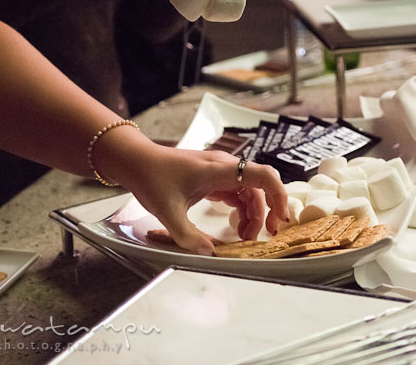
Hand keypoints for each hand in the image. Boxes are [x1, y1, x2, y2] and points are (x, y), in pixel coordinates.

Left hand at [120, 145, 287, 255]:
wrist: (136, 161)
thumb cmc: (152, 178)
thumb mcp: (167, 211)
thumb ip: (187, 236)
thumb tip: (209, 254)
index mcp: (219, 170)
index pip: (262, 175)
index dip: (279, 195)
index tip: (280, 219)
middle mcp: (225, 168)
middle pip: (260, 187)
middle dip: (267, 212)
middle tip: (264, 236)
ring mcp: (221, 172)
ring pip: (250, 192)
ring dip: (254, 214)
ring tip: (246, 237)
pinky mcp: (214, 178)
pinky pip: (238, 193)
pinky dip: (242, 210)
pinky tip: (236, 227)